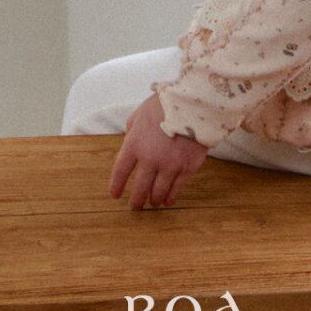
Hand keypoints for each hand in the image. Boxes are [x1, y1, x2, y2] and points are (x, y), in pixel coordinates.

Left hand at [109, 91, 209, 208]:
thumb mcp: (141, 113)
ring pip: (158, 193)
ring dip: (154, 200)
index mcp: (135, 144)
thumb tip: (130, 141)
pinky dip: (170, 197)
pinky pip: (176, 189)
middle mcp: (150, 159)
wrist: (194, 103)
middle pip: (140, 188)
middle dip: (136, 200)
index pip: (121, 171)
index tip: (115, 195)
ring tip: (152, 203)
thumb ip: (132, 130)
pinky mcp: (187, 168)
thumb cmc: (165, 105)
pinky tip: (168, 201)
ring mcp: (169, 165)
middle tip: (135, 207)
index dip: (116, 185)